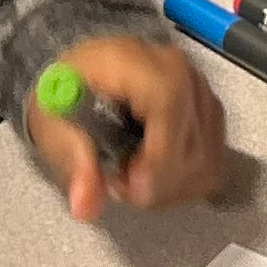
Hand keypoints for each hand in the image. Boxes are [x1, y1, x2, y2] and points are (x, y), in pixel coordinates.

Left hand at [22, 32, 226, 222]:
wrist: (86, 77)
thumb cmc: (68, 95)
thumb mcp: (53, 125)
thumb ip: (72, 161)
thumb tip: (86, 206)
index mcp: (133, 60)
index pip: (169, 102)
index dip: (159, 154)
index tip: (134, 189)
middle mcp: (178, 69)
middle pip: (192, 139)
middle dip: (157, 180)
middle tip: (118, 184)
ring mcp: (201, 91)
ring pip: (206, 158)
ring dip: (170, 186)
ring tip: (133, 177)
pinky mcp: (211, 113)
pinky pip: (213, 163)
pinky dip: (185, 183)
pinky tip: (155, 176)